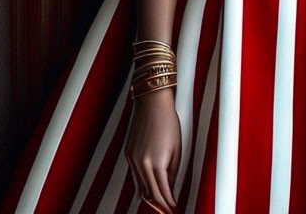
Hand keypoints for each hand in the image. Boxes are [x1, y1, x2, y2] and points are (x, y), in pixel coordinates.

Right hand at [125, 87, 181, 212]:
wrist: (152, 103)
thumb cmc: (168, 121)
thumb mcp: (177, 148)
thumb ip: (173, 171)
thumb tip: (171, 186)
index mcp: (156, 163)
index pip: (162, 193)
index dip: (168, 204)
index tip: (174, 208)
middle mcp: (142, 164)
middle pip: (149, 193)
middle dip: (158, 204)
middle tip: (167, 209)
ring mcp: (132, 159)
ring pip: (139, 186)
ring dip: (149, 196)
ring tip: (159, 203)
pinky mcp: (128, 153)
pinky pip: (134, 174)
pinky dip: (141, 183)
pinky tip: (148, 186)